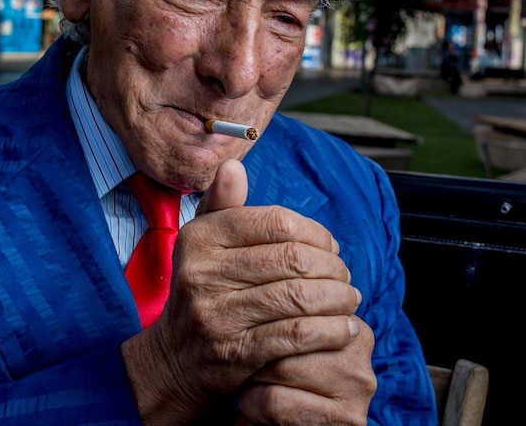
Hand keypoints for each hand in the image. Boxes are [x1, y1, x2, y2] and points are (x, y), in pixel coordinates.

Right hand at [121, 159, 361, 423]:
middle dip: (332, 268)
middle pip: (292, 259)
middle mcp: (202, 273)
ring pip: (298, 297)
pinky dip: (329, 331)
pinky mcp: (234, 352)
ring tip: (351, 299)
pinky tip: (344, 328)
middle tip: (346, 276)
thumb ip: (222, 204)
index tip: (331, 247)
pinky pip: (296, 335)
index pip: (276, 222)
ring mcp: (217, 314)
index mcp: (200, 237)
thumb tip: (233, 165)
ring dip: (337, 298)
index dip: (315, 233)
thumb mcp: (202, 243)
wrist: (174, 359)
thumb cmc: (202, 289)